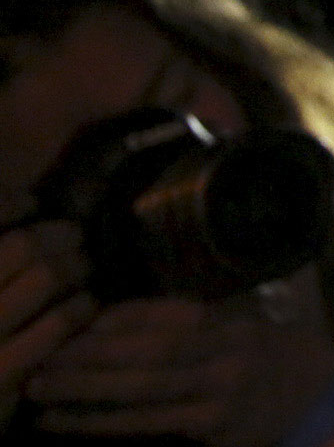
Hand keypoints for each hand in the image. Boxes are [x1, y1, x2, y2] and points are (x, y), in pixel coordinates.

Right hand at [0, 223, 91, 422]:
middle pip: (22, 245)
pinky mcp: (1, 373)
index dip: (7, 204)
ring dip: (76, 268)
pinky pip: (58, 323)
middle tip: (74, 238)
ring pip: (46, 277)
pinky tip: (83, 308)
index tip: (30, 203)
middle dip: (58, 236)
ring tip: (82, 270)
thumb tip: (23, 206)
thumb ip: (0, 260)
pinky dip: (79, 308)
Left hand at [21, 268, 333, 446]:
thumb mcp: (288, 298)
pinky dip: (105, 425)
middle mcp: (228, 353)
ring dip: (85, 394)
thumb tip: (232, 232)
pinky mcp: (212, 429)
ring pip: (141, 393)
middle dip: (90, 356)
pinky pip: (148, 426)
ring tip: (40, 392)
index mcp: (239, 319)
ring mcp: (219, 395)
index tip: (81, 320)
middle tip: (44, 358)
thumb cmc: (301, 347)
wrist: (330, 403)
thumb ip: (255, 275)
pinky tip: (71, 423)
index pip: (169, 314)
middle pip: (148, 354)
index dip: (120, 318)